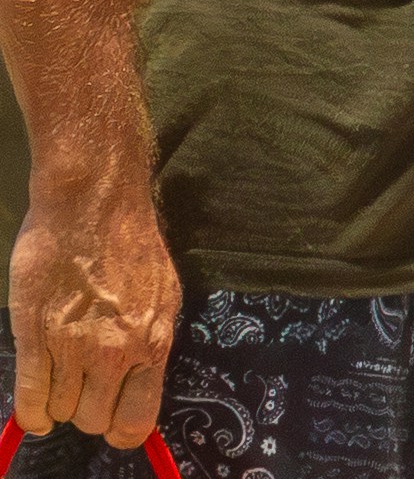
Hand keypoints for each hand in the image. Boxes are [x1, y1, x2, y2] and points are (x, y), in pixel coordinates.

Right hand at [7, 149, 173, 444]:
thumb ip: (149, 342)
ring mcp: (73, 347)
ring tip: (61, 382)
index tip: (113, 422)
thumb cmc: (130, 246)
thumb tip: (141, 385)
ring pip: (61, 411)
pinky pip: (30, 397)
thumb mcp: (161, 295)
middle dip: (88, 412)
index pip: (137, 419)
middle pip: (94, 420)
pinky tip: (34, 410)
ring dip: (58, 404)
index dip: (122, 429)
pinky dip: (29, 412)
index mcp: (152, 342)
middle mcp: (115, 352)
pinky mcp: (36, 336)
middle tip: (83, 391)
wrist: (93, 206)